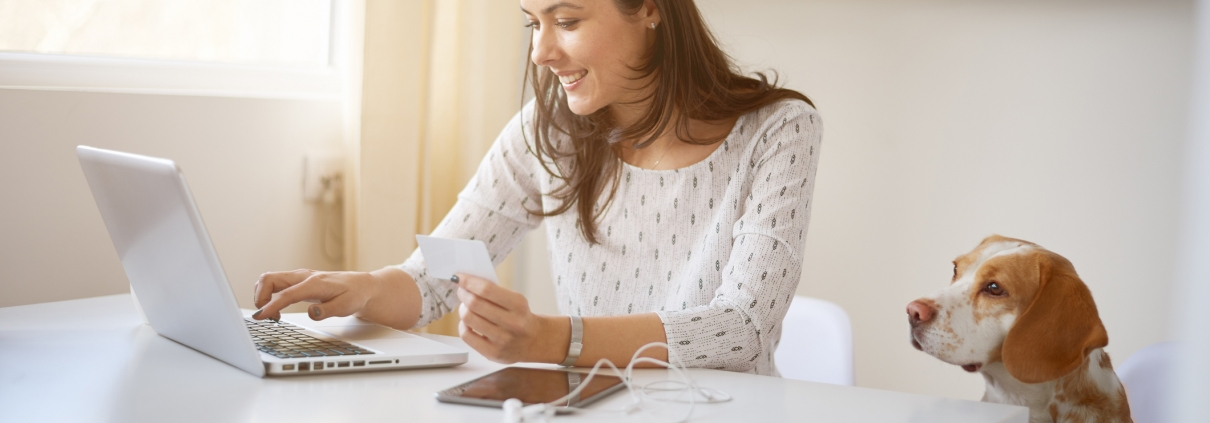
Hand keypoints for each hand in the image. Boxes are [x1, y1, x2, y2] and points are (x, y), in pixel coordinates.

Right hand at [252, 269, 379, 321]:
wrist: (361, 286)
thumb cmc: (355, 295)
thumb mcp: (346, 306)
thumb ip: (328, 310)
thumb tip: (311, 313)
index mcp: (314, 283)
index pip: (286, 294)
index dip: (270, 306)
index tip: (259, 317)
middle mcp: (303, 277)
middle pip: (269, 279)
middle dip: (260, 297)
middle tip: (266, 316)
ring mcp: (299, 278)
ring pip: (269, 280)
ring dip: (263, 296)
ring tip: (273, 315)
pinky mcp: (297, 282)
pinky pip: (275, 284)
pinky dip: (269, 296)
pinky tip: (277, 310)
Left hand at [455, 273, 565, 363]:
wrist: (533, 341)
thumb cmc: (519, 317)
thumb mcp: (515, 301)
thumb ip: (494, 292)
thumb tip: (466, 283)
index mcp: (518, 305)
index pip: (486, 289)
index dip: (468, 281)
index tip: (458, 277)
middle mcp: (512, 323)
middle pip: (475, 304)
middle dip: (464, 294)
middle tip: (462, 292)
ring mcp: (502, 340)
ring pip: (468, 318)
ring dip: (462, 309)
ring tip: (466, 307)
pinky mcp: (493, 353)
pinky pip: (466, 336)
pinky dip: (463, 325)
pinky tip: (468, 322)